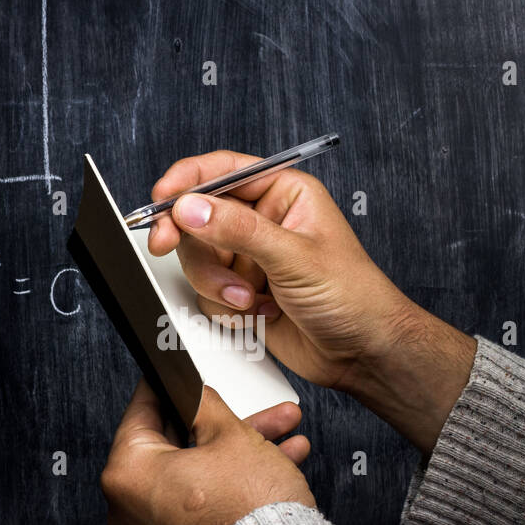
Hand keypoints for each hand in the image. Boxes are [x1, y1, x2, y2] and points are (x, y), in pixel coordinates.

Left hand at [101, 380, 314, 524]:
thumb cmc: (248, 508)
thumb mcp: (229, 434)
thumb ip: (205, 406)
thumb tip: (194, 396)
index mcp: (126, 474)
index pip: (141, 412)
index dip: (168, 387)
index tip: (175, 375)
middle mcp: (131, 508)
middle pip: (178, 444)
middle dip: (225, 422)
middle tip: (249, 406)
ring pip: (199, 471)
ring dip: (242, 449)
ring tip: (282, 430)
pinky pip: (205, 499)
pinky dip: (234, 480)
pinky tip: (278, 460)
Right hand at [146, 150, 476, 454]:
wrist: (362, 353)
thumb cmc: (353, 296)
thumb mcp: (294, 256)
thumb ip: (239, 230)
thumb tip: (191, 208)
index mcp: (284, 194)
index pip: (223, 172)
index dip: (187, 182)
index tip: (162, 198)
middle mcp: (263, 222)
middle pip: (198, 216)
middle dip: (190, 240)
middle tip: (165, 244)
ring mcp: (250, 258)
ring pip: (198, 258)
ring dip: (215, 283)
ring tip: (249, 299)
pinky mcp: (242, 292)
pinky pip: (206, 291)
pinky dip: (224, 307)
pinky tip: (258, 313)